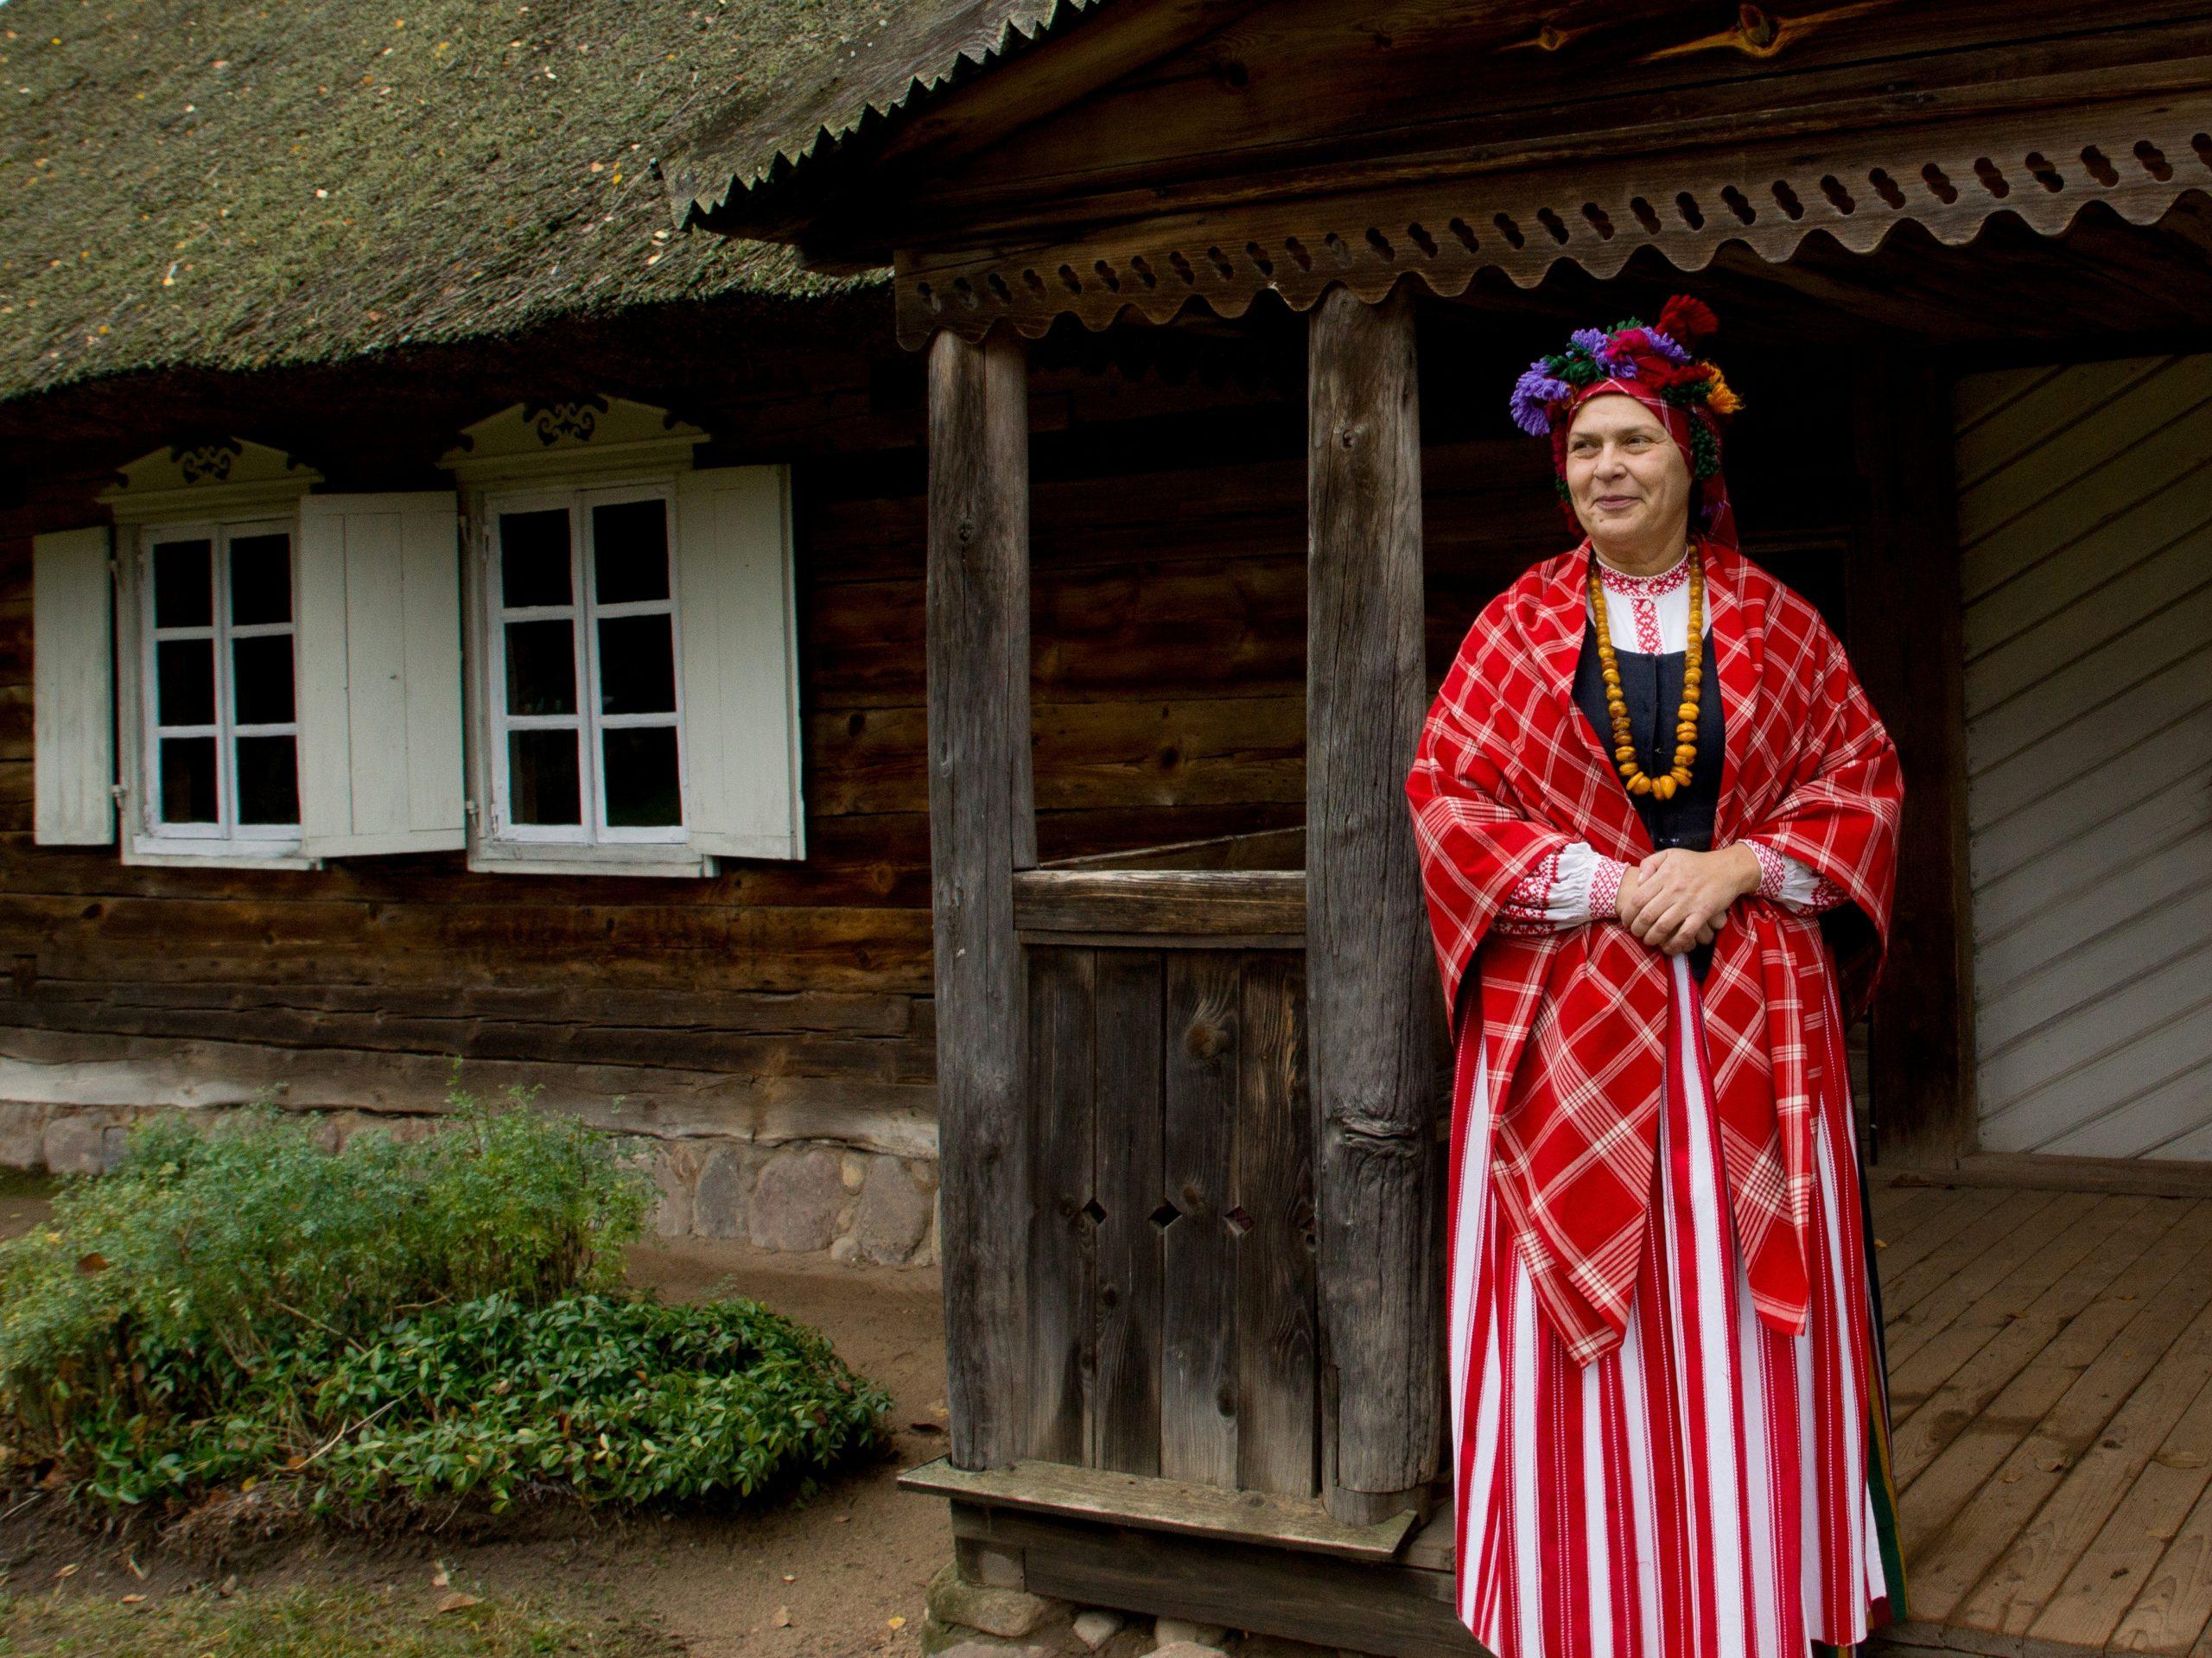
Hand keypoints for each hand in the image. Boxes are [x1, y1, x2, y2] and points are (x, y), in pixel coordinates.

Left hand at [1617, 845, 1759, 955]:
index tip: (1625, 921)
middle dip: (1637, 929)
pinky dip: (1675, 943)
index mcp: (1664, 875)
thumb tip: (1638, 880)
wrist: (1727, 868)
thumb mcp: (1670, 854)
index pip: (1637, 898)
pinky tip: (1669, 946)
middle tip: (1635, 933)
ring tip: (1649, 940)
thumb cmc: (1695, 862)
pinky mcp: (1703, 913)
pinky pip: (1685, 933)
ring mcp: (1689, 902)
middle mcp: (1674, 889)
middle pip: (1647, 915)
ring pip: (1663, 927)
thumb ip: (1650, 863)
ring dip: (1652, 938)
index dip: (1627, 913)